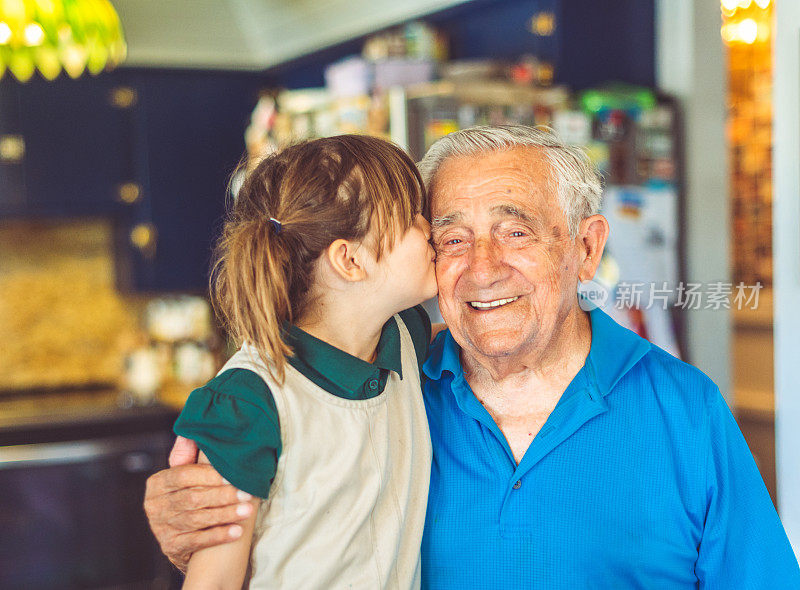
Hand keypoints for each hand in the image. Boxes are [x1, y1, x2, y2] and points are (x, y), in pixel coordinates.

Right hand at [144, 437, 253, 571]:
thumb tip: (192, 432)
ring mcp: (161, 528)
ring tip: (247, 511)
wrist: (181, 535)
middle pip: (192, 498)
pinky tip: (237, 532)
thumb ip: (188, 453)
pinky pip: (197, 541)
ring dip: (225, 514)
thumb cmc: (190, 494)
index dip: (210, 475)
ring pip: (197, 519)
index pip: (184, 476)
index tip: (234, 475)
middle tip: (247, 494)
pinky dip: (219, 535)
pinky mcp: (171, 546)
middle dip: (223, 495)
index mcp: (158, 483)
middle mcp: (155, 506)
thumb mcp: (186, 473)